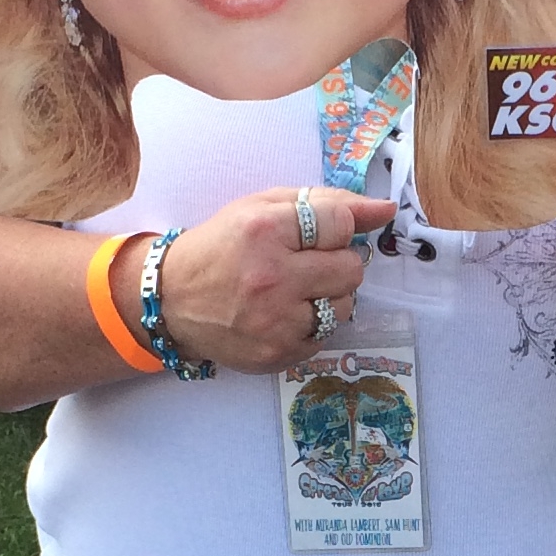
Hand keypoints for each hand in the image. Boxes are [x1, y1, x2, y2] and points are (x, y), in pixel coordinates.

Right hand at [148, 186, 395, 372]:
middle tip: (308, 263)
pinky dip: (311, 324)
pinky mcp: (278, 353)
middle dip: (337, 262)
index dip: (345, 224)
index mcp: (264, 230)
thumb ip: (323, 203)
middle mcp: (271, 277)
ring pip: (344, 306)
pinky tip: (283, 314)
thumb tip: (383, 209)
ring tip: (293, 291)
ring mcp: (275, 321)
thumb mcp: (261, 208)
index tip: (343, 226)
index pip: (340, 223)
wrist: (171, 300)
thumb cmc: (221, 247)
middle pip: (351, 269)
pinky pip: (325, 336)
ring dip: (328, 296)